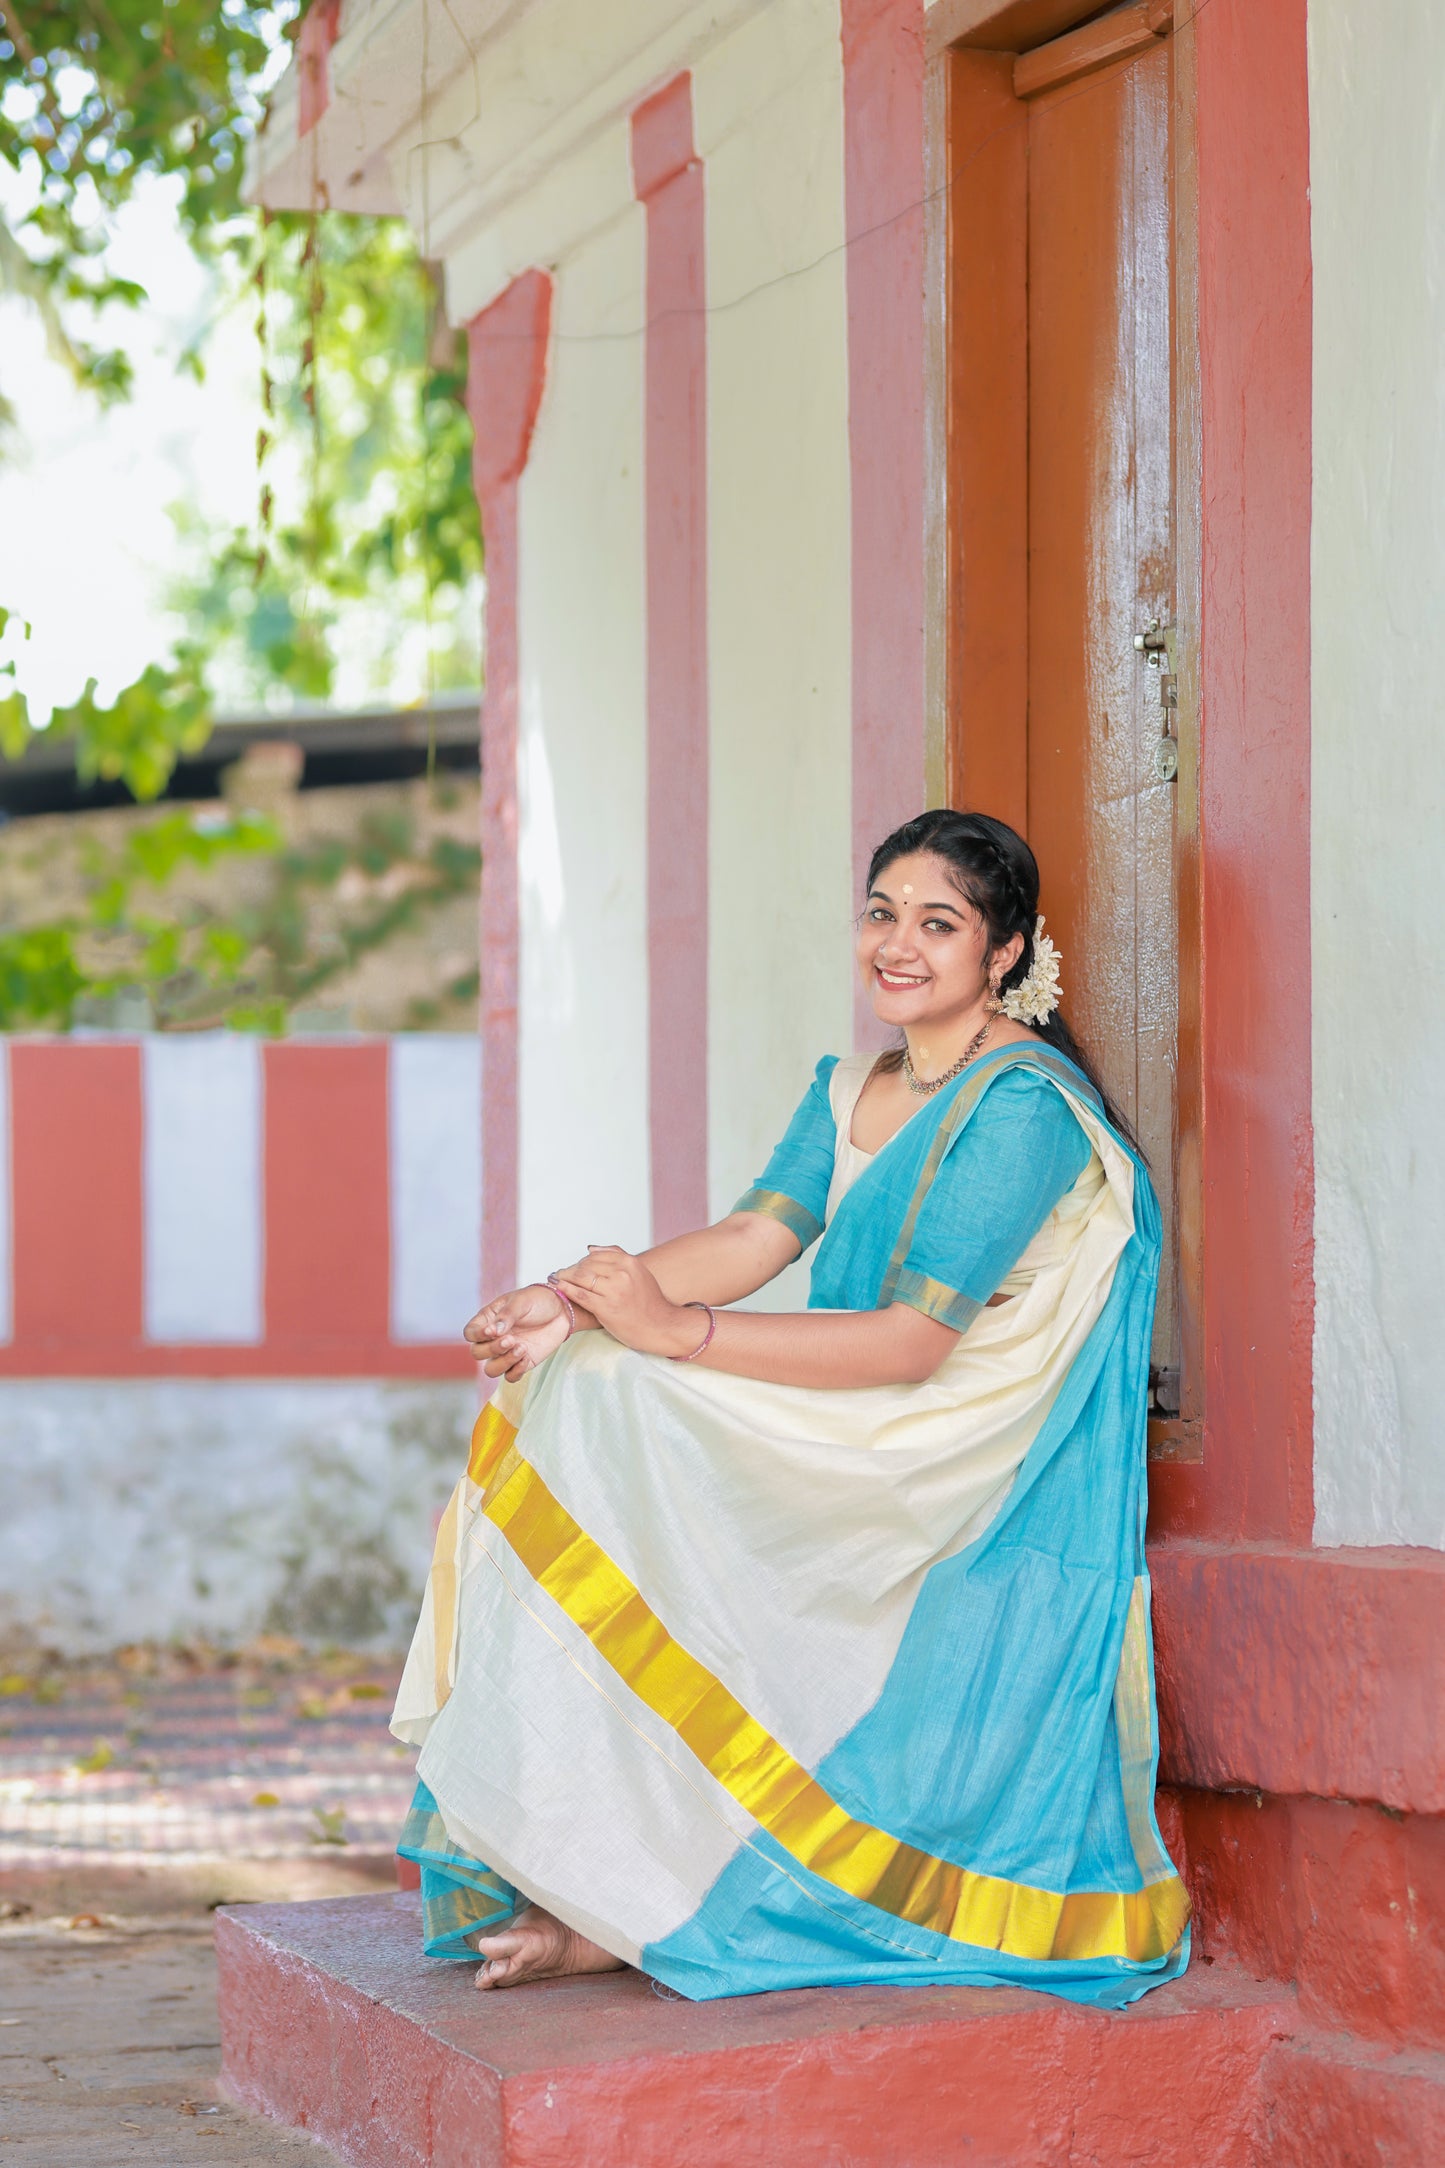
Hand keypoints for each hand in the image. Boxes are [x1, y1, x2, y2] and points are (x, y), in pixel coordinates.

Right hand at [464, 1284, 570, 1381]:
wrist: (562, 1311)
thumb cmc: (538, 1300)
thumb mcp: (521, 1302)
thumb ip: (506, 1316)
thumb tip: (493, 1331)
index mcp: (489, 1320)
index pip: (470, 1333)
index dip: (476, 1335)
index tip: (491, 1331)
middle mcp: (494, 1338)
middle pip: (477, 1353)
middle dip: (492, 1349)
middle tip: (511, 1339)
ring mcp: (507, 1352)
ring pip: (491, 1369)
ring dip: (503, 1362)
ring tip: (522, 1348)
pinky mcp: (521, 1362)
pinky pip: (510, 1376)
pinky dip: (516, 1371)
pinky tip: (527, 1357)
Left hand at [552, 1247, 703, 1359]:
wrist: (660, 1326)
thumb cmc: (650, 1303)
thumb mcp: (639, 1272)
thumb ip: (616, 1257)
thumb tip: (590, 1249)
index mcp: (630, 1262)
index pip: (595, 1255)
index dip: (581, 1261)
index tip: (573, 1267)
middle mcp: (621, 1273)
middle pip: (585, 1265)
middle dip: (570, 1269)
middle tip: (561, 1274)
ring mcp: (613, 1290)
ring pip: (580, 1277)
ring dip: (564, 1277)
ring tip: (556, 1279)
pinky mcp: (605, 1307)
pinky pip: (580, 1294)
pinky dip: (566, 1289)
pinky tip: (558, 1287)